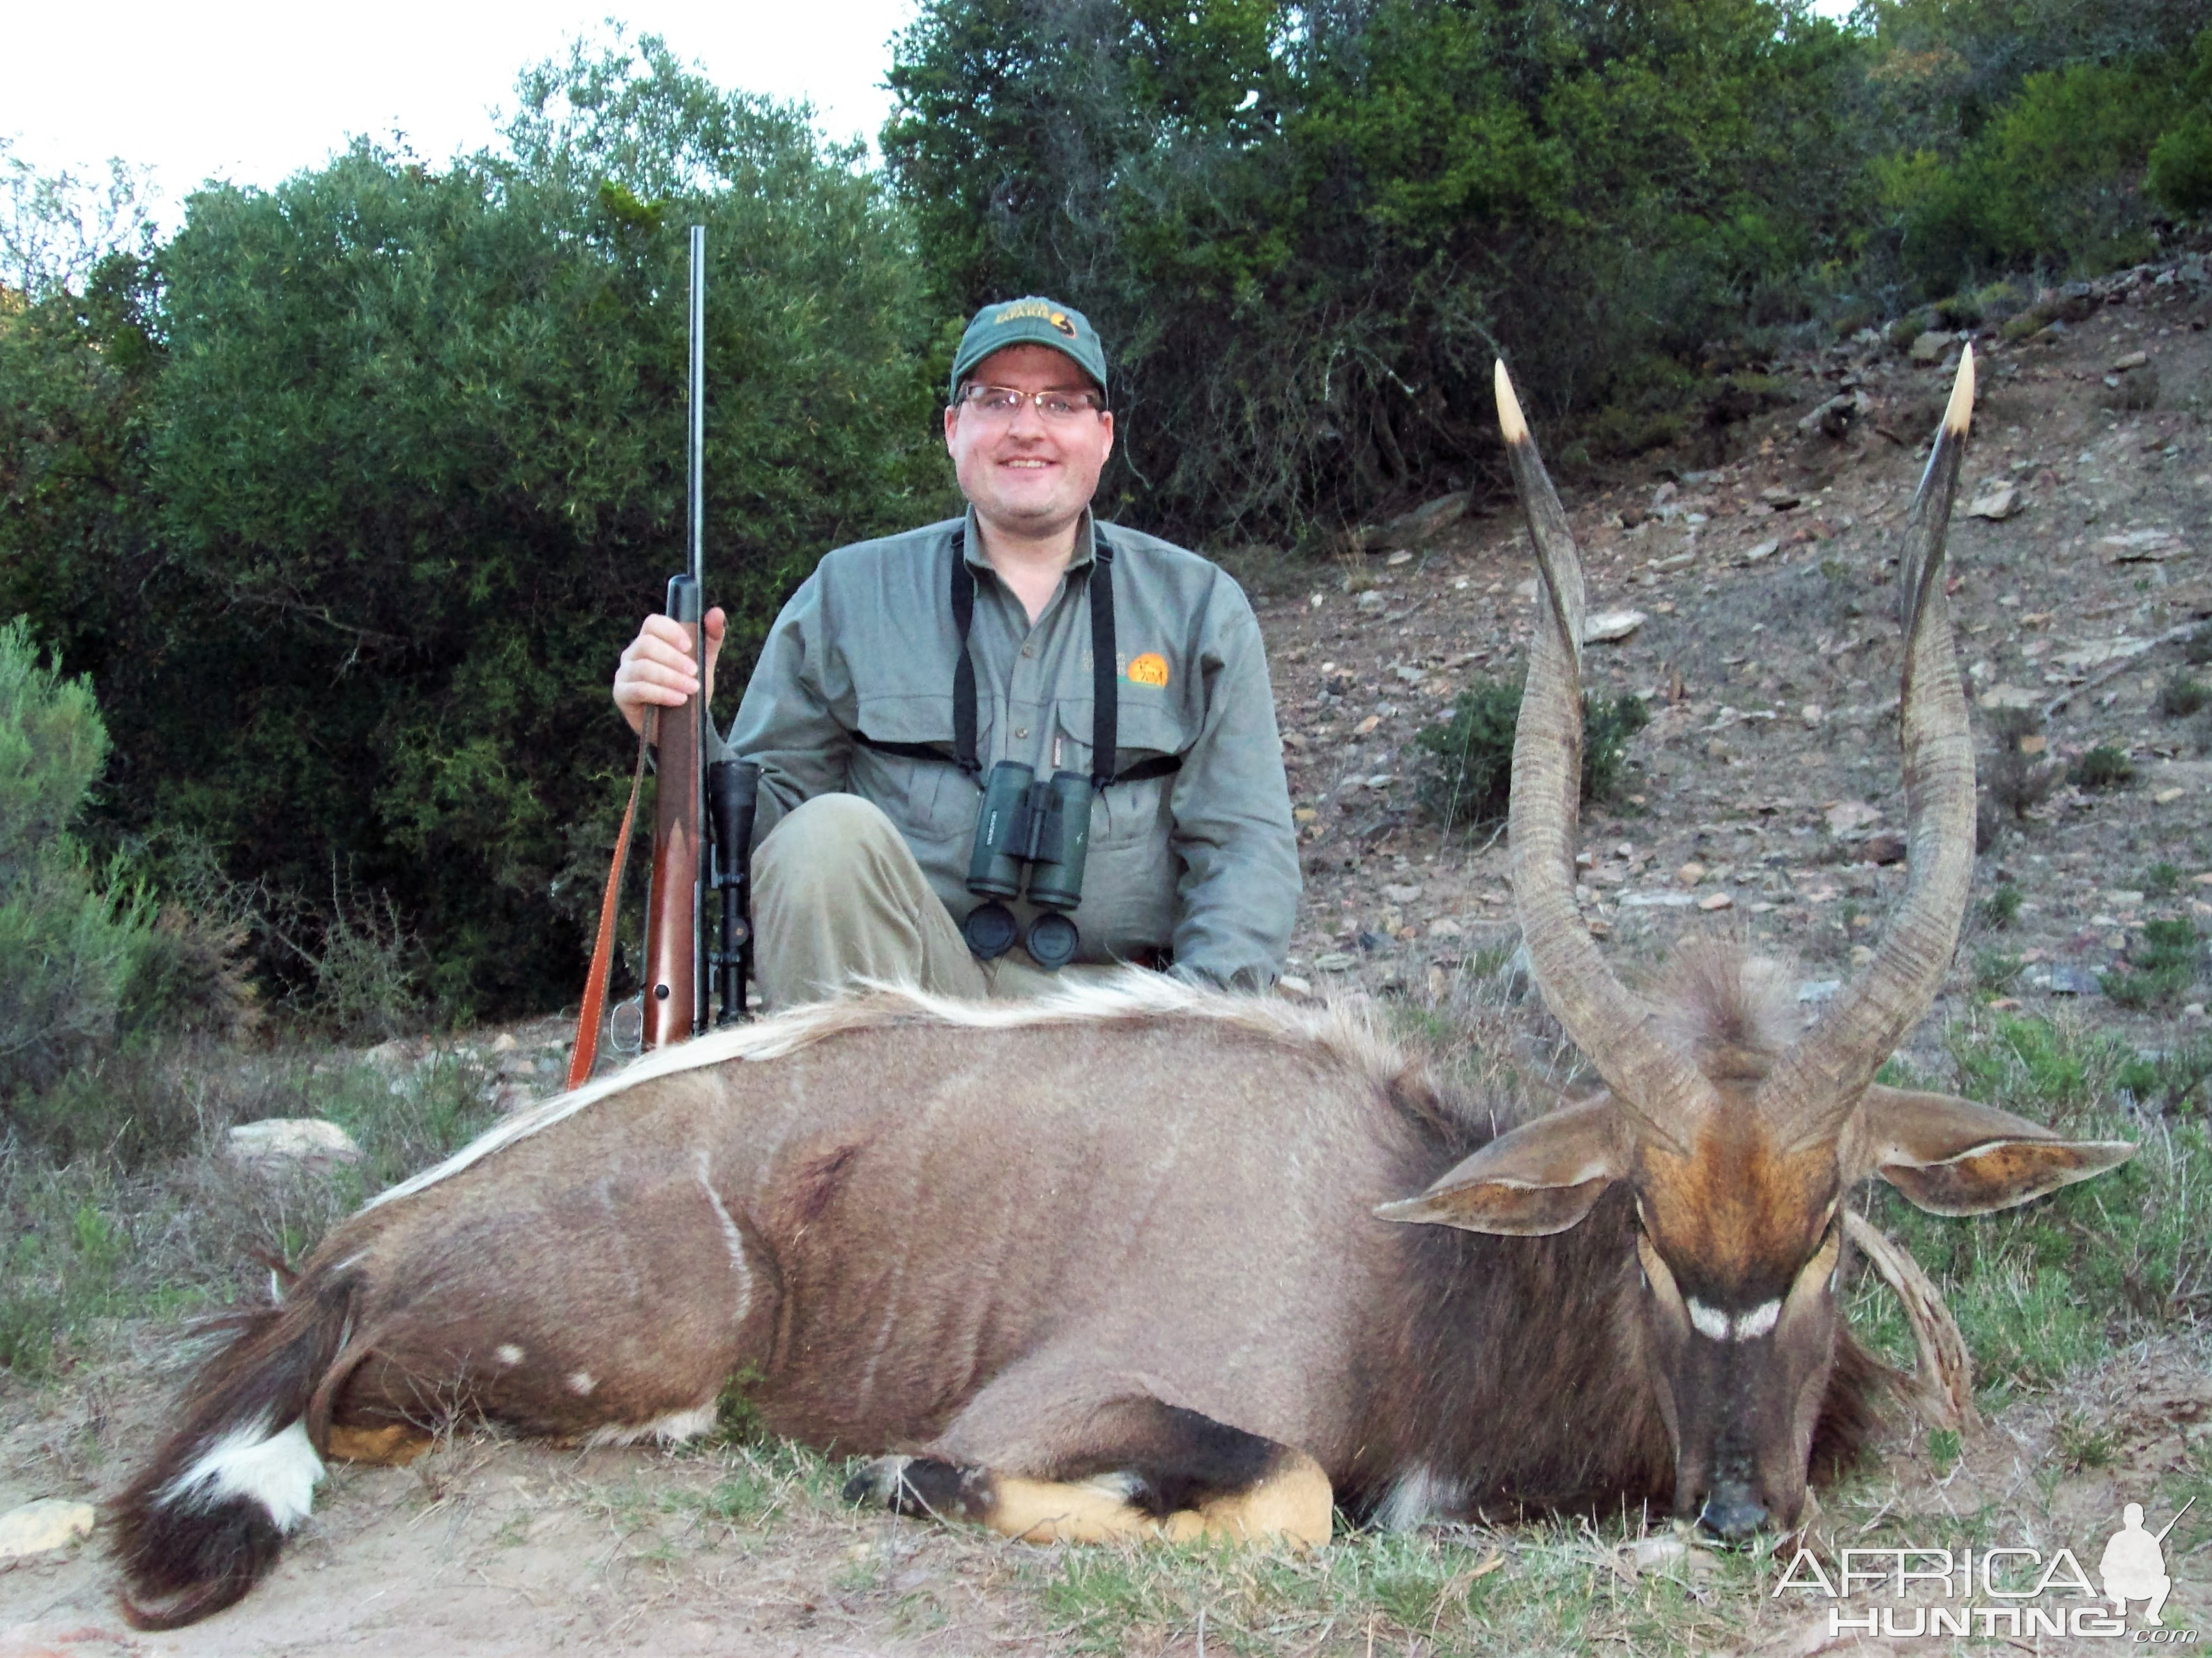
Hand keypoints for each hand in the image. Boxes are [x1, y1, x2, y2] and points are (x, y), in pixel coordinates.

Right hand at [613, 607, 724, 736]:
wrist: (682, 723)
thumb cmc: (688, 686)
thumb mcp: (704, 661)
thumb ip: (711, 637)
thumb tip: (717, 612)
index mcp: (650, 639)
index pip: (652, 623)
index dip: (670, 631)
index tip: (689, 646)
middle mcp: (633, 653)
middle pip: (647, 645)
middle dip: (674, 659)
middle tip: (694, 673)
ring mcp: (624, 673)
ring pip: (643, 668)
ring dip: (671, 678)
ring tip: (691, 689)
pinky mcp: (621, 694)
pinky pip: (638, 689)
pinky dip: (661, 694)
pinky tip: (678, 700)